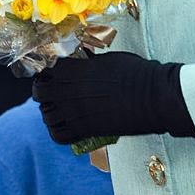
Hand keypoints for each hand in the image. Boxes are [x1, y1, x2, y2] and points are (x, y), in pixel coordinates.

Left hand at [32, 51, 194, 143]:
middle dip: (43, 90)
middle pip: (40, 92)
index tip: (52, 71)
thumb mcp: (109, 59)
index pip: (46, 68)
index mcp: (77, 69)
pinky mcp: (87, 130)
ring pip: (46, 115)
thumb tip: (80, 59)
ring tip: (59, 109)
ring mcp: (77, 112)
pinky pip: (59, 135)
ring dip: (50, 111)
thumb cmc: (136, 73)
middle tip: (52, 90)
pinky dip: (58, 131)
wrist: (154, 97)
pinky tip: (66, 126)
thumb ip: (89, 61)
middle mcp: (71, 90)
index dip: (47, 70)